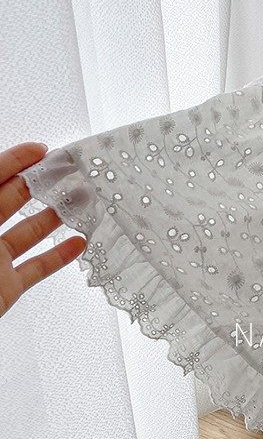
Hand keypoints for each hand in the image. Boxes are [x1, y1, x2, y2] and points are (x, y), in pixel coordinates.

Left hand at [0, 142, 85, 317]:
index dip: (15, 161)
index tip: (40, 151)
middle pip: (12, 199)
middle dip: (41, 182)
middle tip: (67, 170)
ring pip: (28, 231)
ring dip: (56, 215)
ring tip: (80, 200)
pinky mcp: (6, 287)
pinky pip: (36, 268)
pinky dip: (59, 256)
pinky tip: (76, 244)